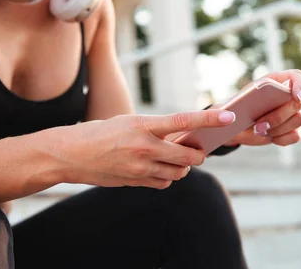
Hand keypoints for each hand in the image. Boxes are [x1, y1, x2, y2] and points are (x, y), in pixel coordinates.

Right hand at [53, 108, 236, 188]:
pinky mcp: (135, 181)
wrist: (71, 154)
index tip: (228, 116)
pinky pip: (163, 183)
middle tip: (197, 149)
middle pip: (189, 157)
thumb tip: (181, 140)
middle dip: (198, 155)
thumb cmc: (100, 133)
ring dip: (182, 167)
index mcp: (143, 125)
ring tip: (173, 158)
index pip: (184, 121)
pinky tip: (158, 169)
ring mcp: (140, 168)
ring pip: (178, 173)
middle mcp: (144, 147)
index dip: (209, 119)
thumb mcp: (129, 123)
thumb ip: (155, 131)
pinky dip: (167, 177)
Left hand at [227, 69, 300, 146]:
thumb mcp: (231, 105)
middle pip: (297, 103)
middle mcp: (287, 95)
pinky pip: (296, 135)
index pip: (297, 77)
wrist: (235, 124)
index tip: (296, 97)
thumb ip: (231, 106)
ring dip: (278, 128)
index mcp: (275, 82)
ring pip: (299, 119)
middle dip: (278, 116)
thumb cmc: (234, 109)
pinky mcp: (292, 129)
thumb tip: (232, 117)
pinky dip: (281, 139)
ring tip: (258, 131)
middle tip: (258, 126)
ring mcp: (292, 113)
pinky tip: (269, 137)